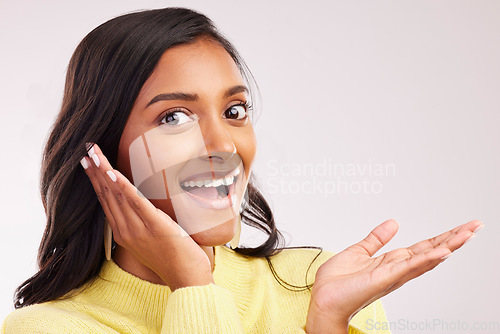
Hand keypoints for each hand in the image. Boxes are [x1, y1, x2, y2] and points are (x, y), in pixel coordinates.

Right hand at [81, 143, 213, 290]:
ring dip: (104, 172)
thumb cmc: (174, 257)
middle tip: (86, 149)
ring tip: (94, 154)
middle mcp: (126, 230)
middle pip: (107, 195)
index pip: (105, 200)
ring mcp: (138, 229)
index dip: (96, 179)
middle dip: (95, 170)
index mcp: (124, 232)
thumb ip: (144, 221)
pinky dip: (123, 188)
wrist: (187, 278)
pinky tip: (113, 174)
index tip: (88, 161)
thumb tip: (144, 202)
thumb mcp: (153, 237)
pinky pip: (136, 204)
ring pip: (117, 195)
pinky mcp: (155, 227)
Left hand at [305, 219, 482, 333]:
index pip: (422, 247)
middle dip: (454, 239)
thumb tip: (393, 223)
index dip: (442, 237)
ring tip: (468, 234)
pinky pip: (408, 267)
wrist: (323, 298)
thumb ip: (376, 239)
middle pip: (431, 252)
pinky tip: (442, 252)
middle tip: (476, 226)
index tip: (461, 227)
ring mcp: (392, 275)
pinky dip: (425, 259)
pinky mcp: (383, 278)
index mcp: (392, 262)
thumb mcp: (359, 251)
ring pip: (426, 258)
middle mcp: (397, 269)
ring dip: (448, 246)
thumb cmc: (337, 282)